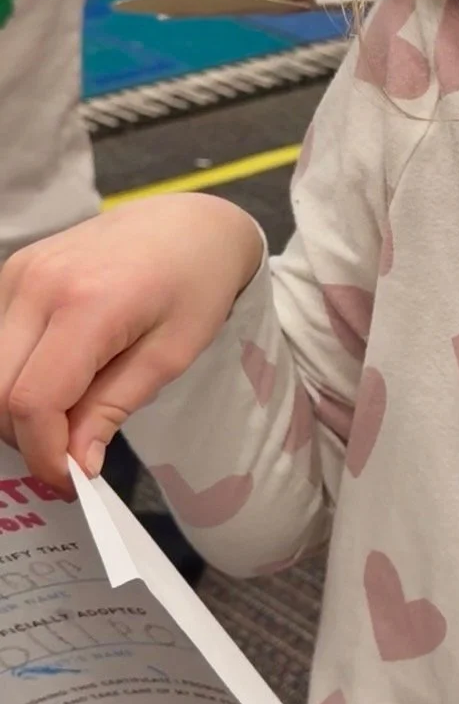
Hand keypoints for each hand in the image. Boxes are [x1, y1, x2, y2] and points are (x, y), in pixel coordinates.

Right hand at [0, 199, 264, 490]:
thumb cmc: (195, 285)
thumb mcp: (170, 357)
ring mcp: (19, 272)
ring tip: (67, 419)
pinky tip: (60, 380)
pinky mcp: (14, 270)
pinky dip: (17, 374)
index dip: (44, 453)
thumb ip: (113, 409)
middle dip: (27, 437)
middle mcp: (38, 283)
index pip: (32, 400)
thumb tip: (76, 463)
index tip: (72, 480)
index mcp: (86, 303)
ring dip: (17, 408)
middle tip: (69, 457)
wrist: (190, 223)